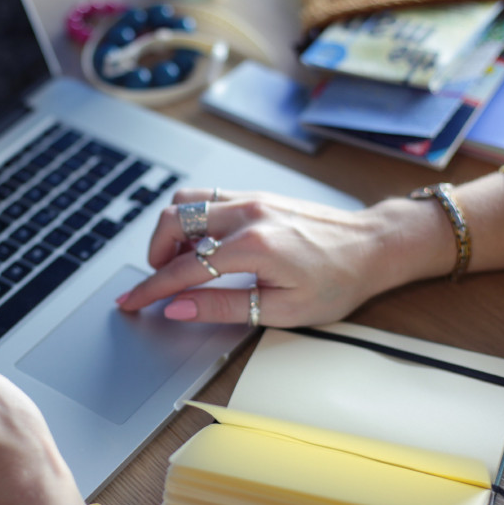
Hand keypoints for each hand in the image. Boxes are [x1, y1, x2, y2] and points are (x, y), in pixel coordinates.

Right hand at [116, 187, 459, 327]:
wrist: (373, 246)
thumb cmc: (338, 281)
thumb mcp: (282, 309)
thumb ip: (223, 307)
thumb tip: (179, 308)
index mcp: (254, 246)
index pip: (184, 268)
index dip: (151, 288)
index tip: (131, 302)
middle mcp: (247, 213)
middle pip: (173, 221)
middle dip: (154, 254)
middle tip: (160, 281)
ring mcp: (250, 199)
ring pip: (185, 202)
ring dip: (170, 231)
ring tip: (181, 261)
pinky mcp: (255, 195)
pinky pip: (206, 198)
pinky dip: (190, 219)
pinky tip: (203, 244)